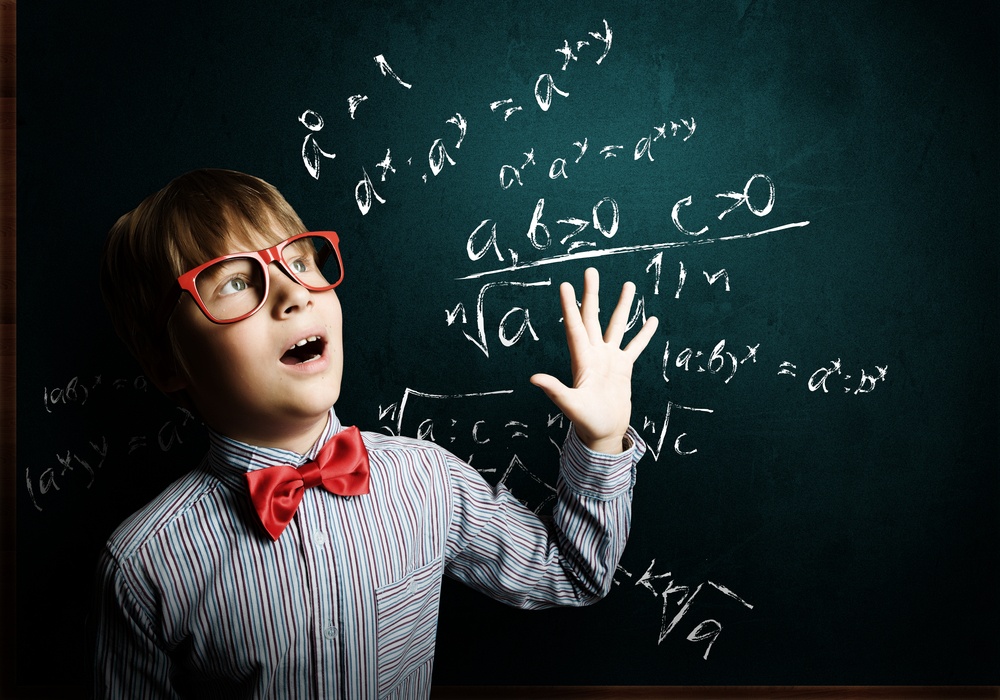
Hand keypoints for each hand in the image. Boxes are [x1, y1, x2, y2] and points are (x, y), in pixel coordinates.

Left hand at [530, 267, 657, 453]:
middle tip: (591, 270)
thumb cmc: (586, 422)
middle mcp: (594, 354)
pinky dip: (643, 333)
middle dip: (592, 294)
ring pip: (617, 325)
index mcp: (582, 359)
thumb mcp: (571, 406)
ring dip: (622, 306)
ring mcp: (609, 359)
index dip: (570, 306)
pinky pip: (635, 346)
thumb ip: (555, 390)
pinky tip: (651, 319)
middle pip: (593, 317)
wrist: (603, 433)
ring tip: (629, 285)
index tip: (566, 285)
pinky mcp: (623, 368)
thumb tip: (533, 378)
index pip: (575, 326)